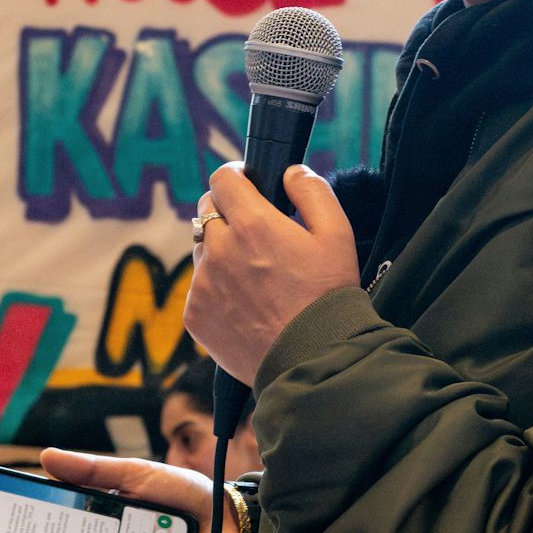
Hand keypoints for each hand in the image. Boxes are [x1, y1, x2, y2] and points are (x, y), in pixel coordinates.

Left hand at [185, 162, 357, 384]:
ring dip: (221, 249)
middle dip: (227, 210)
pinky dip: (216, 287)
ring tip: (254, 274)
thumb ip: (312, 191)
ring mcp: (202, 284)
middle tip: (255, 230)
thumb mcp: (338, 234)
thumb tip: (290, 172)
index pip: (223, 178)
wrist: (312, 360)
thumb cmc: (327, 296)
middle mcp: (219, 249)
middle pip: (206, 209)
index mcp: (252, 224)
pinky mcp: (194, 315)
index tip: (248, 183)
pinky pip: (198, 286)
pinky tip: (246, 303)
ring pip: (202, 248)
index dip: (237, 176)